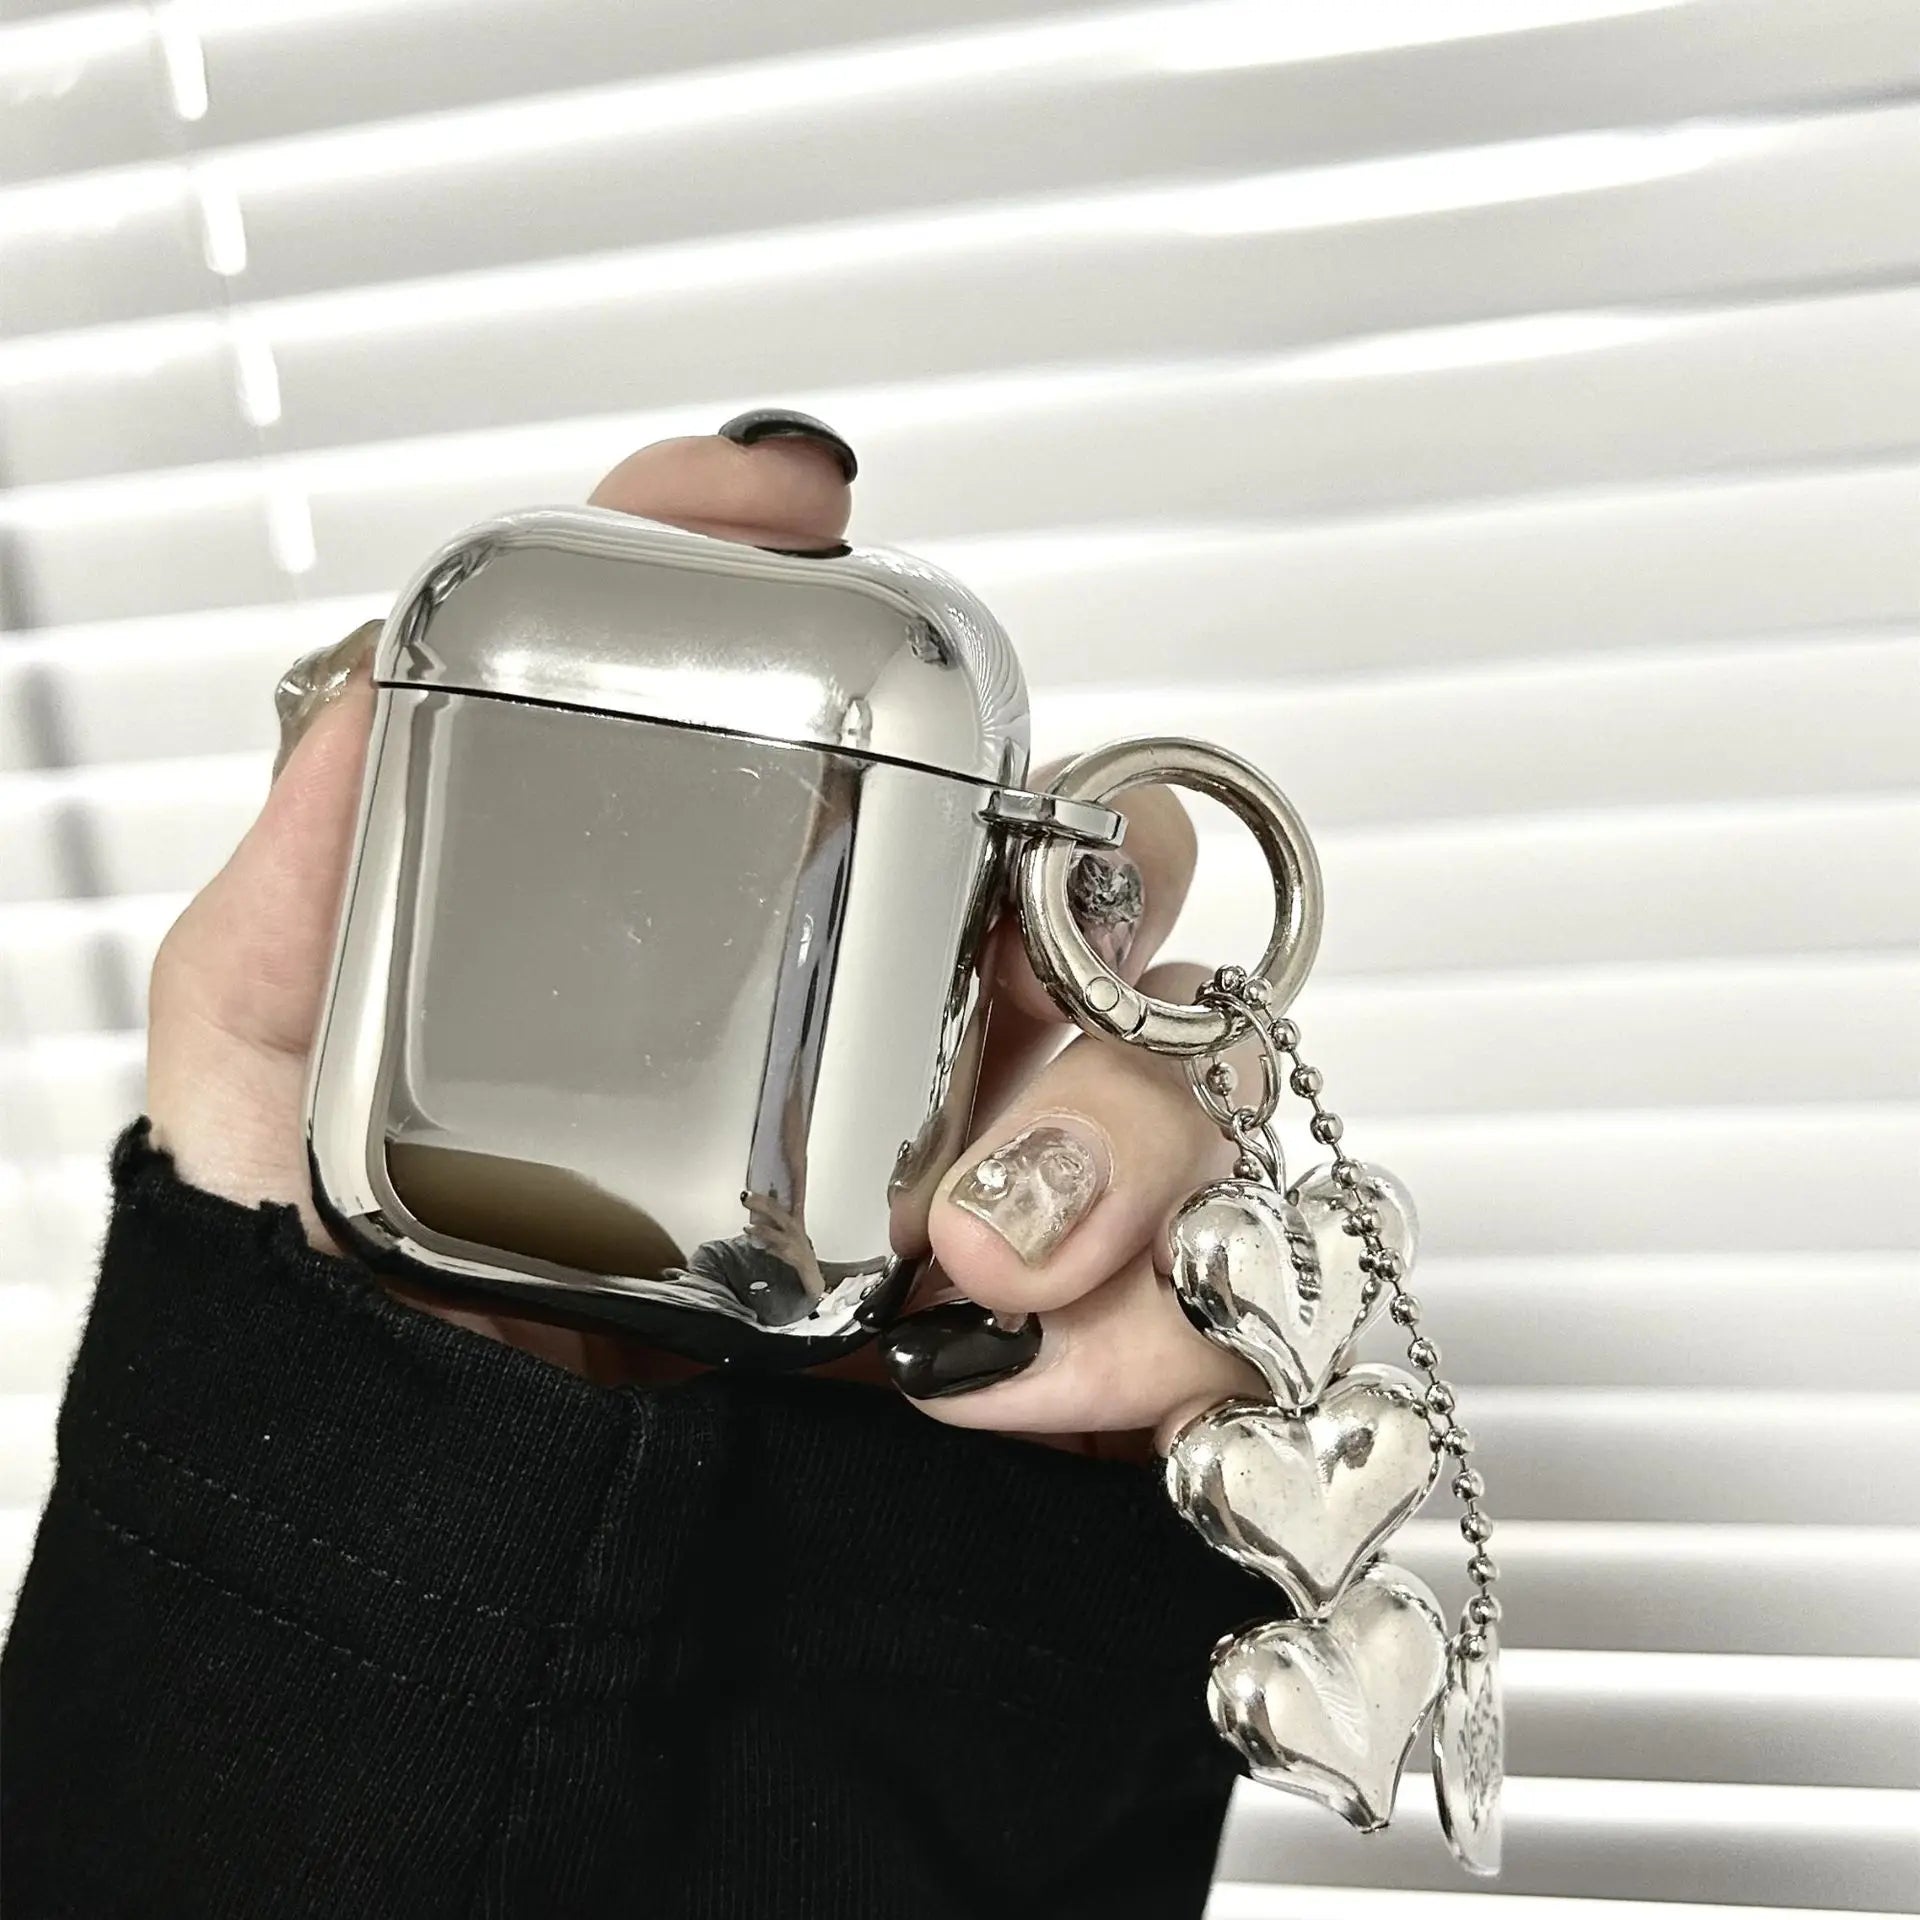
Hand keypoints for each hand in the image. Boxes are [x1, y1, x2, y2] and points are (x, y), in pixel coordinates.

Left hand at [148, 417, 1259, 1439]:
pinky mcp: (1073, 1357)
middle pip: (1081, 868)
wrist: (452, 1621)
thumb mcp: (272, 1097)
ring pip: (1185, 1067)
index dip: (822, 586)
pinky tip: (1009, 1382)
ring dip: (1122, 1133)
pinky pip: (1220, 1300)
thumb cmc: (354, 1350)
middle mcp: (897, 1051)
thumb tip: (372, 688)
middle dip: (1086, 876)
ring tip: (978, 1256)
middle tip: (994, 963)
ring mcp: (999, 1197)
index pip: (839, 729)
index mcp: (750, 958)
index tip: (794, 501)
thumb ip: (305, 897)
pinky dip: (1159, 1329)